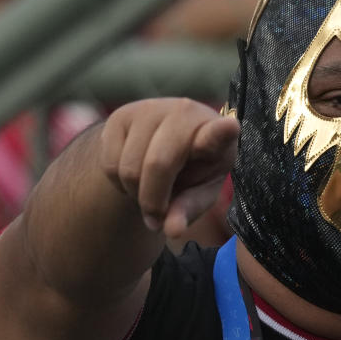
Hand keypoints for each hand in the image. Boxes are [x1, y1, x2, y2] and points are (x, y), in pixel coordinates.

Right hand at [100, 98, 239, 238]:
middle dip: (153, 201)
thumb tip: (171, 230)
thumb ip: (188, 210)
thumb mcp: (198, 194)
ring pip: (129, 169)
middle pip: (158, 165)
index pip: (217, 134)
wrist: (158, 146)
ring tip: (148, 190)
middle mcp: (184, 113)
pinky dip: (117, 183)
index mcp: (215, 134)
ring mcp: (150, 109)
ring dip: (134, 193)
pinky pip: (110, 165)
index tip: (231, 128)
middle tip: (156, 218)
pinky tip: (133, 176)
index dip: (222, 132)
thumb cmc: (190, 173)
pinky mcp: (121, 115)